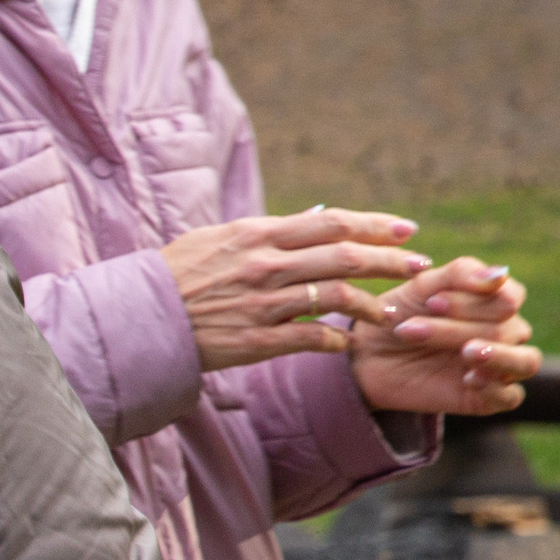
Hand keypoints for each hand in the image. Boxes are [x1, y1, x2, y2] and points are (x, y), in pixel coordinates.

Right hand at [159, 210, 430, 370]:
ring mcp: (262, 304)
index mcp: (256, 235)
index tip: (405, 230)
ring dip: (372, 305)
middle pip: (344, 257)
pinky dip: (337, 340)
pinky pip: (312, 339)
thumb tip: (317, 218)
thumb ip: (267, 230)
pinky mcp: (255, 341)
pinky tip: (347, 341)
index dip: (374, 226)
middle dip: (390, 262)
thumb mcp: (217, 238)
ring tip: (392, 312)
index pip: (330, 224)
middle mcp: (264, 265)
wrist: (140, 318)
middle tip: (419, 266)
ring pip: (336, 299)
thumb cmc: (177, 274)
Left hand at [348, 257, 540, 414]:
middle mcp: (506, 333)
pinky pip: (510, 396)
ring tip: (466, 352)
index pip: (510, 298)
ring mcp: (499, 366)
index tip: (432, 302)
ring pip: (524, 361)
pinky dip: (495, 387)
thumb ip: (460, 273)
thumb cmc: (399, 314)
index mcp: (496, 303)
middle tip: (410, 329)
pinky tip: (468, 379)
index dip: (474, 301)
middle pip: (507, 329)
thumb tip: (499, 274)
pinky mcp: (487, 397)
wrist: (367, 355)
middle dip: (457, 328)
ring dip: (497, 355)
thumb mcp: (421, 286)